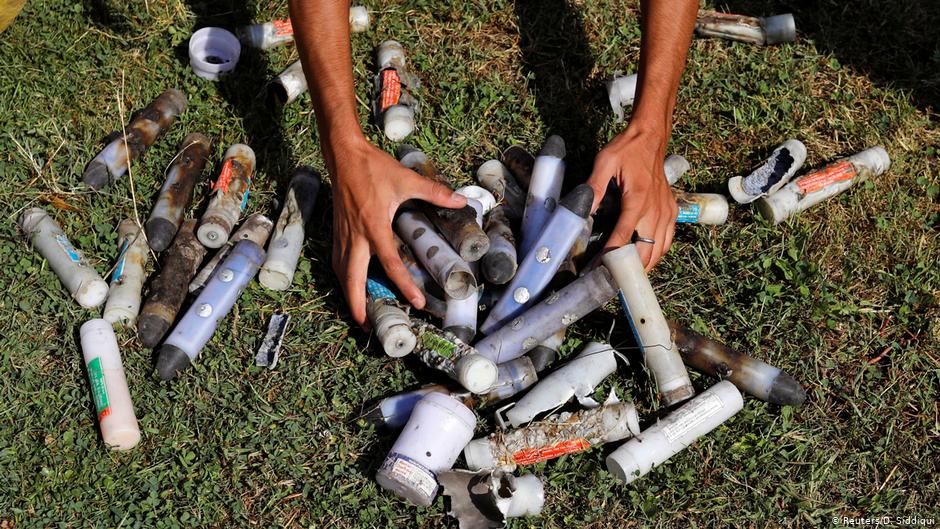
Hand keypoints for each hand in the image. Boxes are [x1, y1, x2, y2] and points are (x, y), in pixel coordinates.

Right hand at [324, 136, 466, 326]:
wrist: (344, 156)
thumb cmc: (374, 168)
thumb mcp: (406, 179)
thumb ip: (434, 192)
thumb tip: (461, 201)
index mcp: (374, 225)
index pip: (390, 263)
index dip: (404, 285)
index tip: (416, 302)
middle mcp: (356, 236)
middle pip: (352, 279)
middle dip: (357, 304)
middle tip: (366, 325)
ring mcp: (343, 235)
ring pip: (341, 273)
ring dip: (348, 295)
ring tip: (358, 313)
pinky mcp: (337, 232)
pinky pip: (338, 262)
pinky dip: (344, 279)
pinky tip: (350, 285)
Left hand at [587, 127, 677, 270]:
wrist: (651, 137)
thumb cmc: (626, 149)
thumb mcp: (604, 163)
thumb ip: (594, 188)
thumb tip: (581, 211)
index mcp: (638, 199)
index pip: (624, 236)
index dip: (612, 257)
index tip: (600, 271)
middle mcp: (656, 209)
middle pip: (646, 251)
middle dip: (629, 269)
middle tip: (612, 282)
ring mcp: (667, 211)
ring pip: (659, 250)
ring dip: (644, 266)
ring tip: (626, 278)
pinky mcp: (672, 211)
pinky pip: (667, 241)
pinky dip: (657, 254)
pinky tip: (644, 260)